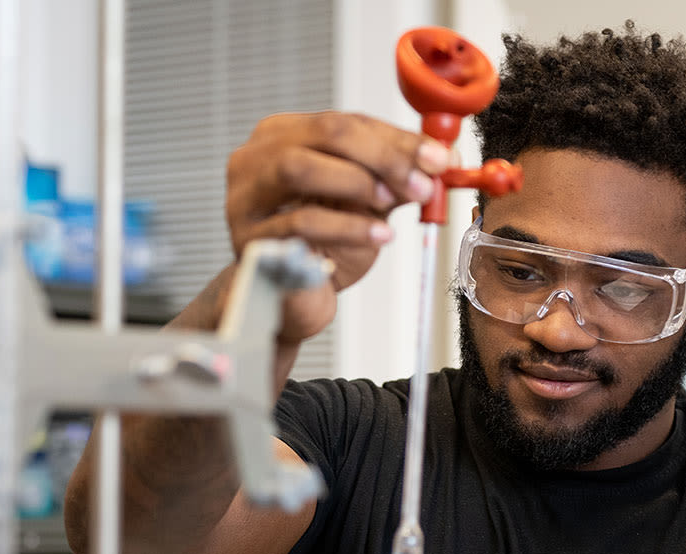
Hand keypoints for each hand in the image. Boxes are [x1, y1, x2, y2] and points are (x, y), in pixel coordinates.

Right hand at [223, 111, 449, 343]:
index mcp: (284, 136)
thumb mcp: (369, 204)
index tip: (440, 158)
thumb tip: (440, 161)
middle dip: (383, 157)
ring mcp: (244, 196)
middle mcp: (256, 158)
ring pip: (298, 167)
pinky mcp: (246, 238)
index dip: (397, 138)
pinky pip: (299, 222)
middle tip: (422, 182)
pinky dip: (348, 226)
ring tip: (392, 204)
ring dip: (357, 182)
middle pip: (323, 133)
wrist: (294, 301)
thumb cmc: (325, 246)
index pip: (344, 121)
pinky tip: (379, 235)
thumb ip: (397, 179)